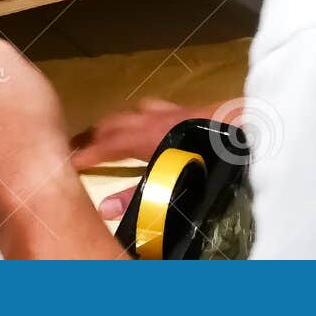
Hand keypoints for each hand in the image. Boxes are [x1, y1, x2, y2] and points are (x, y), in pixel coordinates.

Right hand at [71, 97, 244, 219]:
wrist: (247, 131)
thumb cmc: (208, 159)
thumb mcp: (169, 182)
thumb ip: (135, 195)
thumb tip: (105, 207)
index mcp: (145, 135)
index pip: (106, 144)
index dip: (86, 153)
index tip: (68, 161)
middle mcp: (153, 117)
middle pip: (116, 122)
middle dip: (96, 134)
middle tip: (80, 147)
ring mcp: (172, 109)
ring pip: (135, 111)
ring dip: (120, 122)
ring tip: (110, 134)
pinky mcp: (189, 108)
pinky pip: (157, 107)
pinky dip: (144, 115)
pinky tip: (151, 122)